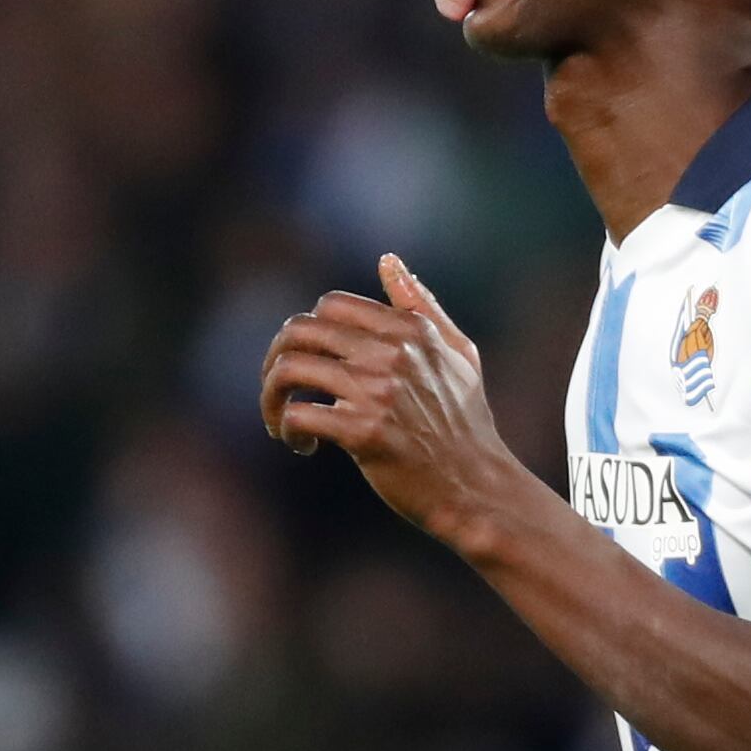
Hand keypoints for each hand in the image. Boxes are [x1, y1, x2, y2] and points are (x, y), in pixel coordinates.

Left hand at [259, 255, 525, 548]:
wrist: (477, 489)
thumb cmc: (466, 424)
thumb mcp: (458, 353)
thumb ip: (420, 305)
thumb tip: (386, 260)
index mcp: (410, 330)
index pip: (330, 306)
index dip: (308, 331)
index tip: (308, 361)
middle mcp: (392, 353)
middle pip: (299, 331)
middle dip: (275, 359)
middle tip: (278, 390)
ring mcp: (378, 392)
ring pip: (289, 370)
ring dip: (272, 398)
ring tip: (280, 420)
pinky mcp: (364, 432)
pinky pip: (299, 414)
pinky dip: (288, 429)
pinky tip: (302, 445)